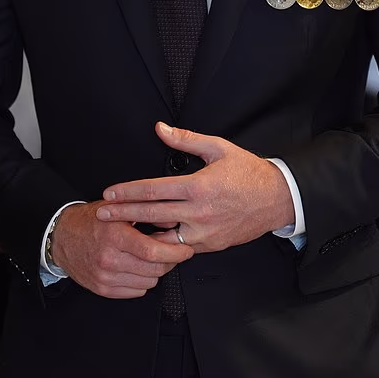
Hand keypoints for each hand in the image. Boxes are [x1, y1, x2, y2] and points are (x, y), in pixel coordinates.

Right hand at [51, 201, 192, 298]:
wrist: (63, 237)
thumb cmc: (92, 220)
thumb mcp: (119, 207)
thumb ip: (147, 211)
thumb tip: (173, 220)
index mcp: (116, 236)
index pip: (154, 252)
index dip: (176, 252)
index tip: (186, 249)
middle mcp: (109, 259)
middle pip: (154, 269)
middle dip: (169, 261)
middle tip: (170, 251)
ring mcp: (105, 277)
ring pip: (148, 282)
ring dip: (155, 271)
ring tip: (149, 257)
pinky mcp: (103, 289)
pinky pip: (135, 292)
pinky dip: (142, 281)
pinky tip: (136, 266)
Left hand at [95, 122, 294, 252]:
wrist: (277, 199)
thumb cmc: (247, 171)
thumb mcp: (218, 148)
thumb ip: (185, 140)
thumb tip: (160, 129)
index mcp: (197, 186)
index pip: (153, 190)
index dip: (127, 192)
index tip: (110, 193)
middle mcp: (198, 212)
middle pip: (151, 215)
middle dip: (122, 214)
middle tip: (101, 213)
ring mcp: (204, 232)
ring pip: (163, 239)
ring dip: (140, 235)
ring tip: (119, 230)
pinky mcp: (210, 245)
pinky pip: (180, 248)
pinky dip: (163, 244)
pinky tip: (149, 239)